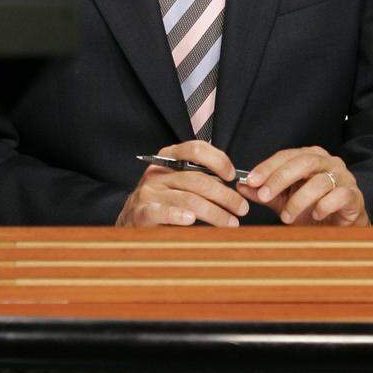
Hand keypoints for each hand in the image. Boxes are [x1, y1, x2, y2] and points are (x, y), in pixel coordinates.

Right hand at [116, 141, 249, 228]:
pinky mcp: (141, 212)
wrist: (130, 220)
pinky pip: (162, 212)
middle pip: (198, 179)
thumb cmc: (164, 200)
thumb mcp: (180, 182)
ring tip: (231, 223)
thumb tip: (235, 185)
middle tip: (242, 208)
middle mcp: (158, 172)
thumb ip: (202, 178)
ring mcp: (148, 192)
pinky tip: (192, 220)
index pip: (196, 149)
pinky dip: (178, 215)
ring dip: (214, 212)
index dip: (218, 160)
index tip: (233, 176)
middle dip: (225, 195)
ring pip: (188, 199)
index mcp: (168, 158)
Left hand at [240, 147, 367, 225]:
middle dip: (279, 179)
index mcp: (311, 157)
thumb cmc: (313, 209)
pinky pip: (339, 195)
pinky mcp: (354, 195)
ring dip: (298, 200)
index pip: (286, 156)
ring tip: (286, 217)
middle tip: (263, 195)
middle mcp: (328, 162)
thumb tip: (242, 186)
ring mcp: (343, 177)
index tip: (250, 181)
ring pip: (319, 182)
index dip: (267, 167)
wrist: (340, 227)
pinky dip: (323, 205)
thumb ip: (266, 193)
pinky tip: (314, 214)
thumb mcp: (284, 201)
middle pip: (303, 163)